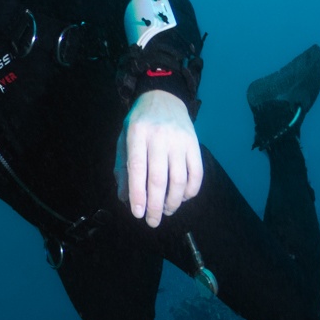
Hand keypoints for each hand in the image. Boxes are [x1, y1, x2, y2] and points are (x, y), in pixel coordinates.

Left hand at [115, 89, 201, 226]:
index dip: (138, 194)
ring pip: (180, 179)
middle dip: (155, 205)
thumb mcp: (123, 141)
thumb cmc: (139, 124)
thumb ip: (123, 169)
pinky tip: (183, 198)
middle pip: (159, 178)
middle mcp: (159, 137)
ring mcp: (180, 140)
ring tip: (166, 211)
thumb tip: (125, 198)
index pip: (137, 169)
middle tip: (152, 222)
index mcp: (137, 134)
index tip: (137, 214)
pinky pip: (196, 172)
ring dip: (174, 201)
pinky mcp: (195, 143)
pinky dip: (191, 190)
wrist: (163, 97)